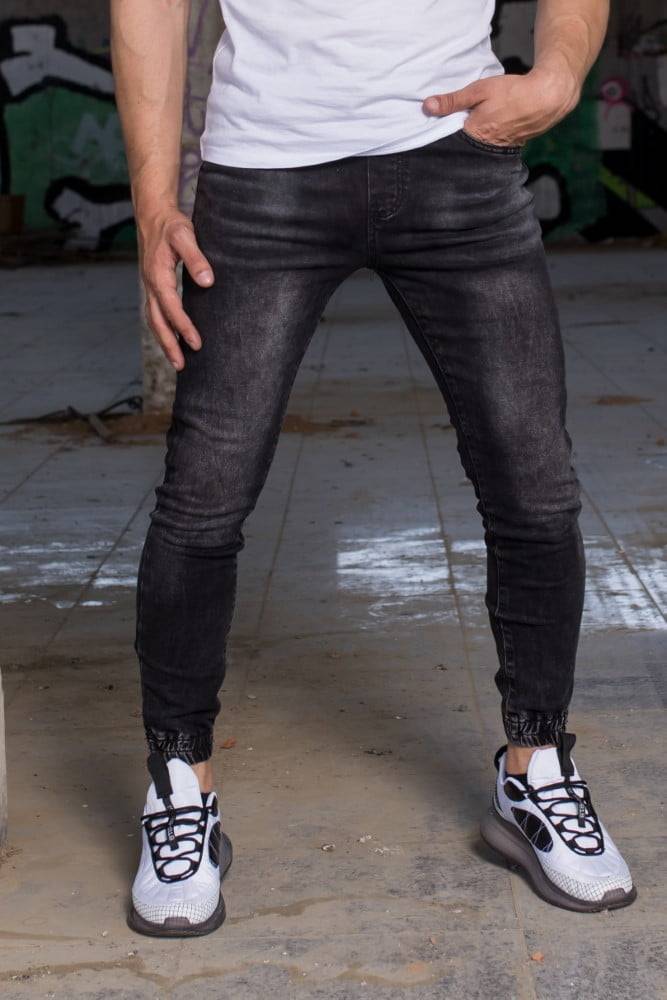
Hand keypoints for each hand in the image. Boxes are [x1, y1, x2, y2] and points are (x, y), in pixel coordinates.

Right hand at [138, 207, 213, 370]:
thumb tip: (207, 282)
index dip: (184, 327)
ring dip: (164, 341)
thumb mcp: (185, 235)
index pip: (172, 308)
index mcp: (158, 275)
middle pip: (157, 322)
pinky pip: (156, 313)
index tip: (196, 343)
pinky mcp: (153, 286)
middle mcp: (150, 284)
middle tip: (181, 366)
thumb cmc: (171, 223)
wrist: (152, 213)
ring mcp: (150, 286)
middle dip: (169, 345)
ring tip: (177, 361)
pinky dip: (163, 329)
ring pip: (154, 320)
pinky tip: (173, 339)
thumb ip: (196, 258)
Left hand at [422, 65, 580, 146]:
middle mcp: (486, 149)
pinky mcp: (510, 148)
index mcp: (475, 136)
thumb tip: (427, 106)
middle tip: (450, 131)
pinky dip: (487, 142)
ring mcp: (499, 150)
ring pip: (477, 149)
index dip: (441, 135)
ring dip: (472, 142)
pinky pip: (492, 148)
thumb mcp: (479, 90)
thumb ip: (453, 100)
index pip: (449, 142)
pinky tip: (488, 131)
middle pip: (463, 148)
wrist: (547, 97)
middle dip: (456, 141)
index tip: (434, 128)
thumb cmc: (512, 92)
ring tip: (472, 129)